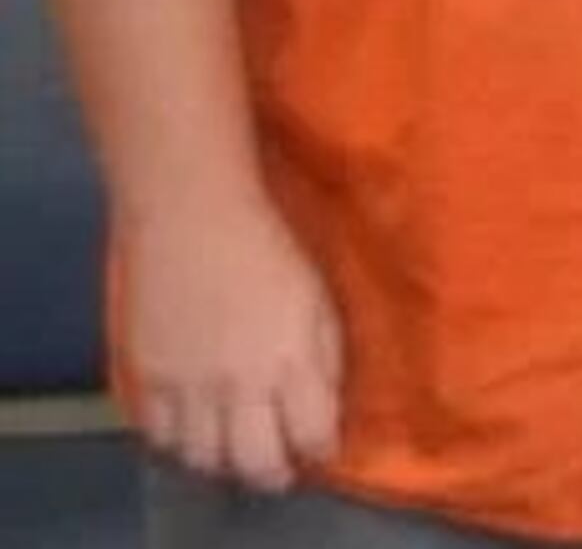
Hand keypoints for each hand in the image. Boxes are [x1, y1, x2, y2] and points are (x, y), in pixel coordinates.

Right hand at [118, 195, 343, 491]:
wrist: (192, 217)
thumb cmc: (268, 250)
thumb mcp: (317, 302)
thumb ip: (324, 359)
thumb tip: (325, 406)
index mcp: (291, 360)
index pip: (312, 435)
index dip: (319, 448)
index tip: (320, 445)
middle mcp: (239, 383)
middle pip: (254, 463)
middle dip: (271, 473)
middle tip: (277, 467)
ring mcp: (187, 383)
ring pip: (202, 458)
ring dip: (222, 461)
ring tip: (233, 447)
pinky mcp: (145, 373)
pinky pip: (157, 434)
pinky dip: (176, 440)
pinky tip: (191, 426)